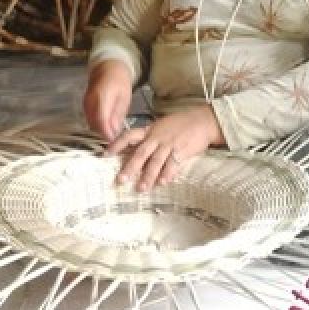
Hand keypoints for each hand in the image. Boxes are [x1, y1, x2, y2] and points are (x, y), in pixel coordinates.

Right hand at [84, 59, 134, 140]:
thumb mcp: (124, 97)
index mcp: (102, 96)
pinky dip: (97, 124)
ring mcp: (85, 103)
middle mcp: (90, 101)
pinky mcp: (84, 105)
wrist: (107, 68)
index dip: (106, 132)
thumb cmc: (119, 81)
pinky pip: (89, 118)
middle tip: (115, 139)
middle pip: (94, 123)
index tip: (113, 141)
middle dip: (104, 133)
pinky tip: (106, 125)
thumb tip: (114, 130)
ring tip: (112, 132)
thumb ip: (118, 114)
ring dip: (100, 130)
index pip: (101, 119)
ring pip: (90, 122)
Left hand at [107, 105, 223, 191]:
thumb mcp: (160, 127)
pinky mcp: (182, 151)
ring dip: (148, 176)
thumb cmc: (180, 125)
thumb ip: (148, 139)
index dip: (116, 144)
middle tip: (121, 180)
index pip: (129, 136)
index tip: (105, 155)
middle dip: (130, 167)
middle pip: (141, 153)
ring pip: (156, 161)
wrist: (203, 121)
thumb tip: (133, 153)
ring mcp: (169, 144)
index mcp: (149, 130)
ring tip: (141, 188)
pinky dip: (168, 174)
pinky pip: (173, 164)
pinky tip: (162, 183)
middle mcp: (157, 137)